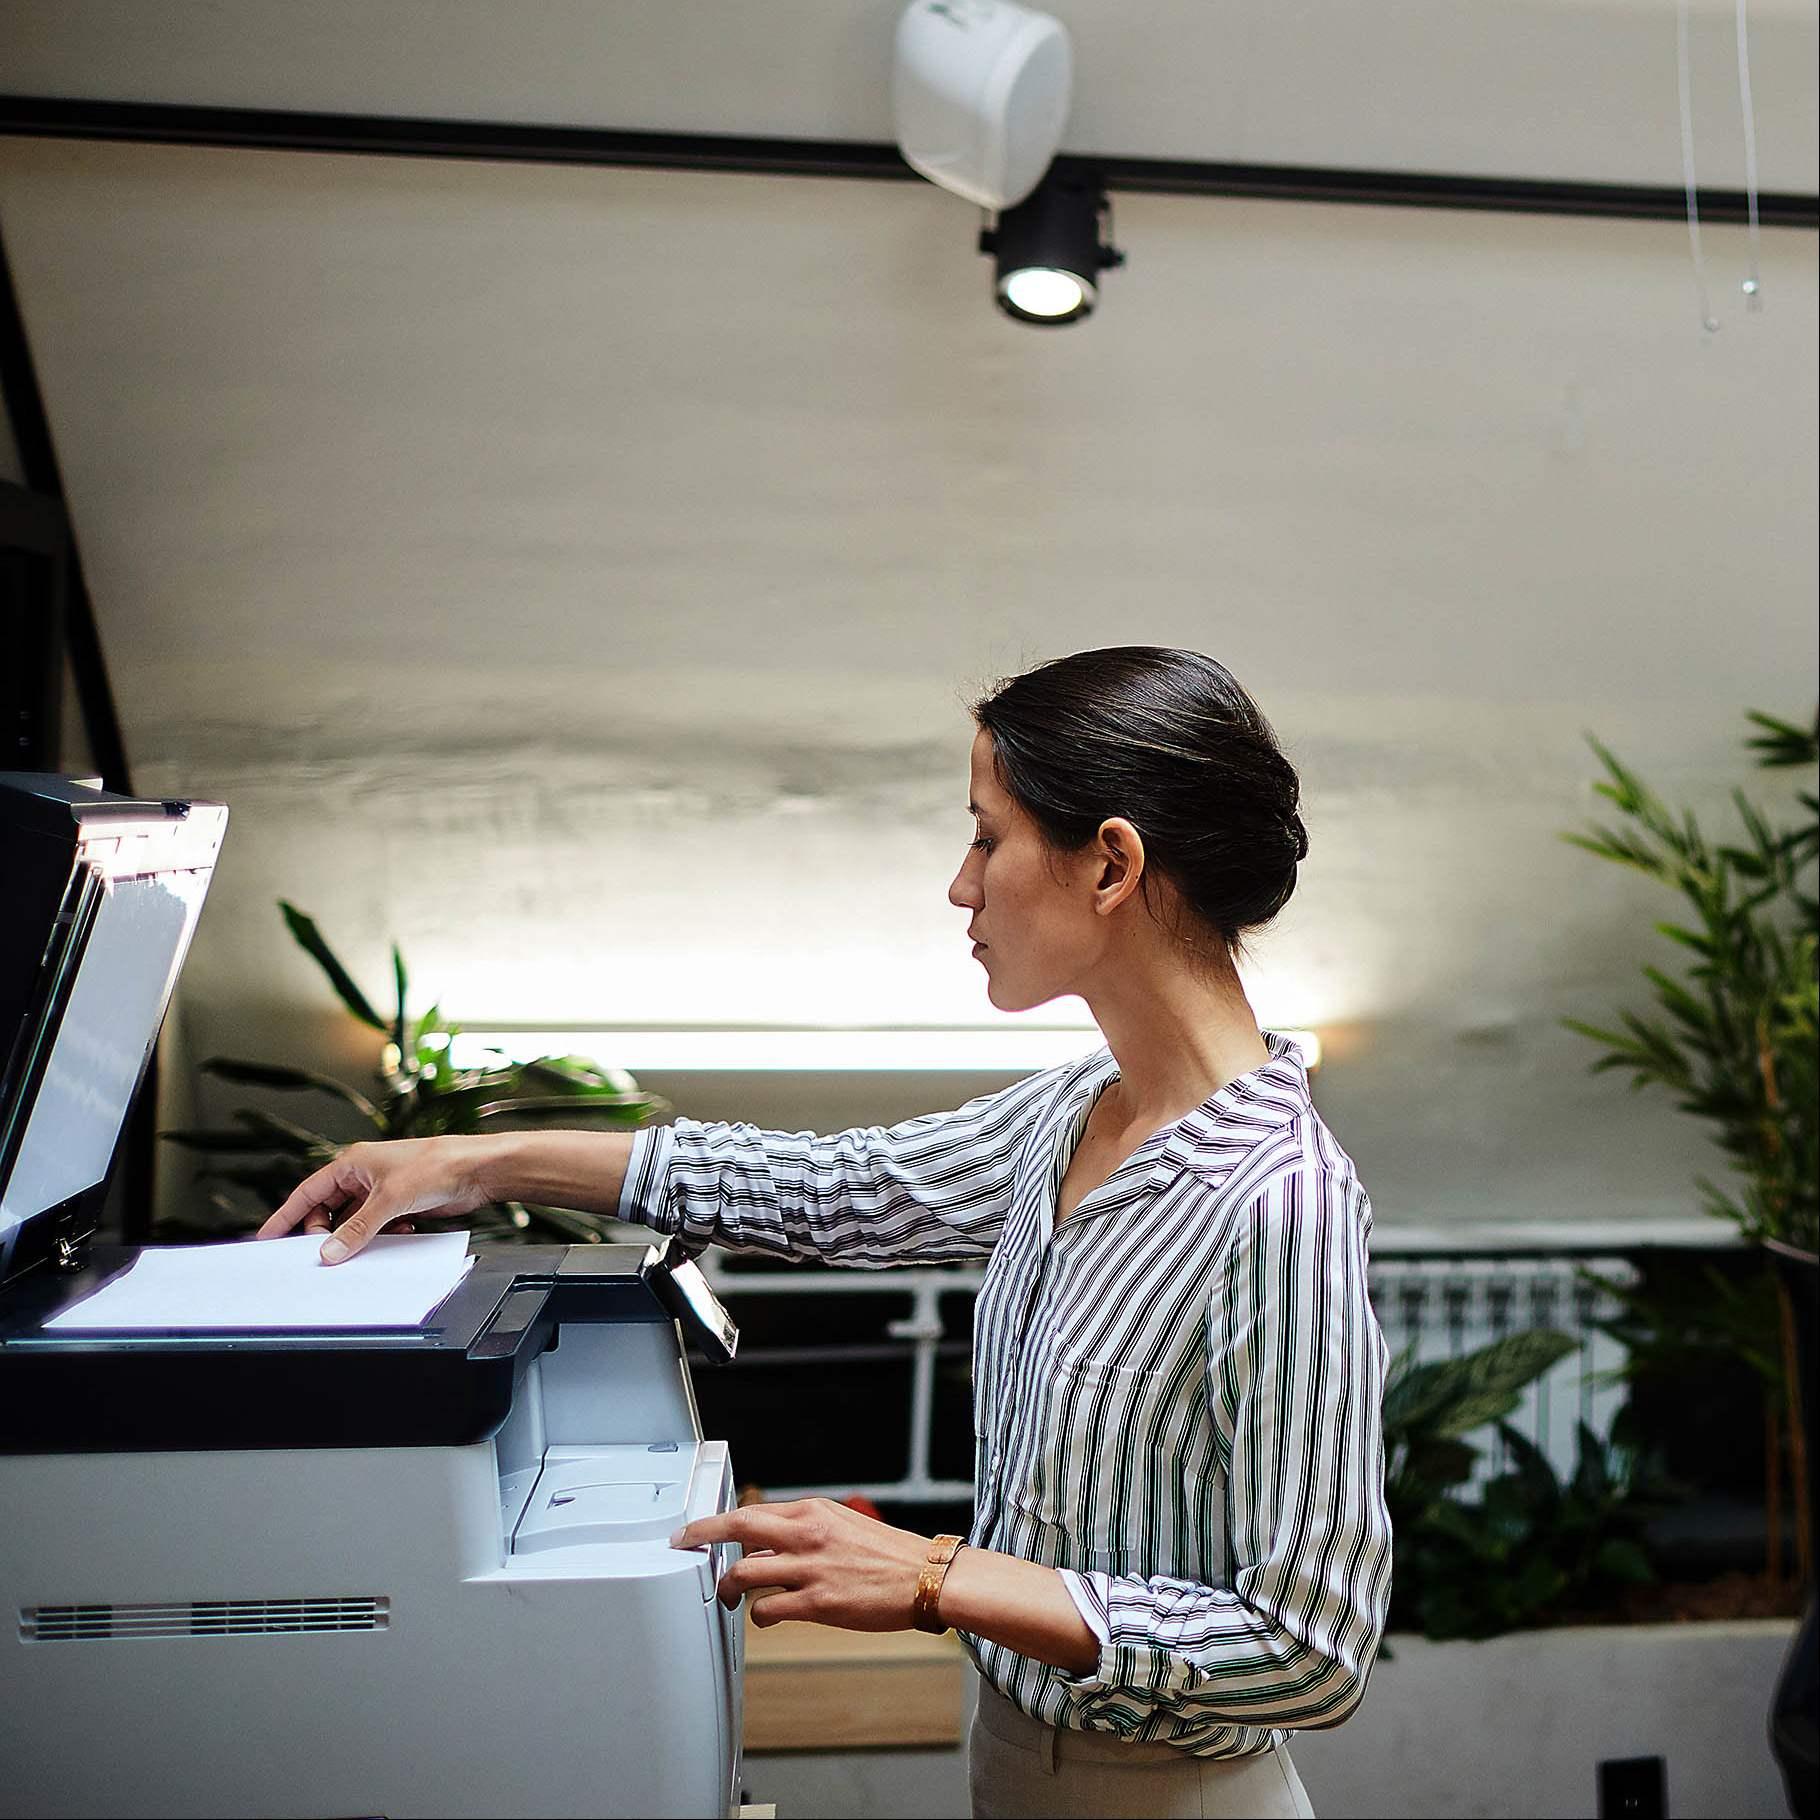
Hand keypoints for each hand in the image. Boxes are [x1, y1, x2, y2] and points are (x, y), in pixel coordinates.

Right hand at [256, 1137, 497, 1263]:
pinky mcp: (400, 1206)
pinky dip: (380, 1237)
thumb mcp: (389, 1199)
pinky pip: (377, 1228)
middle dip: (327, 1232)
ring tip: (364, 1246)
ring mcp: (382, 1192)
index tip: (267, 1236)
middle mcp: (364, 1176)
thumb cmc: (436, 1165)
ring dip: (357, 1237)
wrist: (476, 1170)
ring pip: (354, 1222)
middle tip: (327, 1252)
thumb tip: (330, 1250)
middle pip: (328, 1211)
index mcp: (352, 1164)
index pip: (308, 1192)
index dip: (286, 1215)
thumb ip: (358, 1228)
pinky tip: (396, 1235)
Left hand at [672, 1498, 931, 1631]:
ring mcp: (809, 1569)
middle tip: (683, 1544)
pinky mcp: (817, 1603)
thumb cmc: (886, 1554)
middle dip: (702, 1534)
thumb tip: (765, 1550)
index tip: (699, 1528)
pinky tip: (764, 1617)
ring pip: (745, 1572)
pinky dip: (758, 1616)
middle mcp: (807, 1534)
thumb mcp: (840, 1526)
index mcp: (813, 1512)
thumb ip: (802, 1533)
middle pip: (738, 1527)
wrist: (923, 1577)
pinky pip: (768, 1609)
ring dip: (726, 1586)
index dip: (719, 1522)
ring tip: (725, 1595)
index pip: (753, 1510)